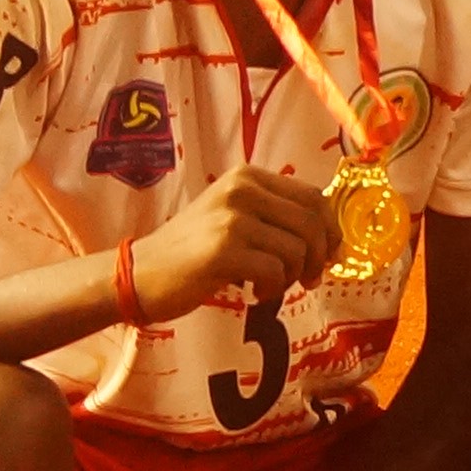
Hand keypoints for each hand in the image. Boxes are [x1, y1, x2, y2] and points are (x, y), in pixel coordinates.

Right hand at [128, 166, 335, 321]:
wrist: (138, 274)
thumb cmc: (192, 251)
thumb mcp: (234, 217)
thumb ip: (276, 216)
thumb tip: (332, 239)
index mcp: (248, 176)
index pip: (314, 197)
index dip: (330, 229)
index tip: (328, 256)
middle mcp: (241, 189)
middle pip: (312, 223)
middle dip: (319, 257)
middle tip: (308, 279)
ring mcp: (231, 218)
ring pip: (298, 249)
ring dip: (293, 276)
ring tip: (271, 286)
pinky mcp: (223, 250)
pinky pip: (276, 271)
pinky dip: (274, 288)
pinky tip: (255, 294)